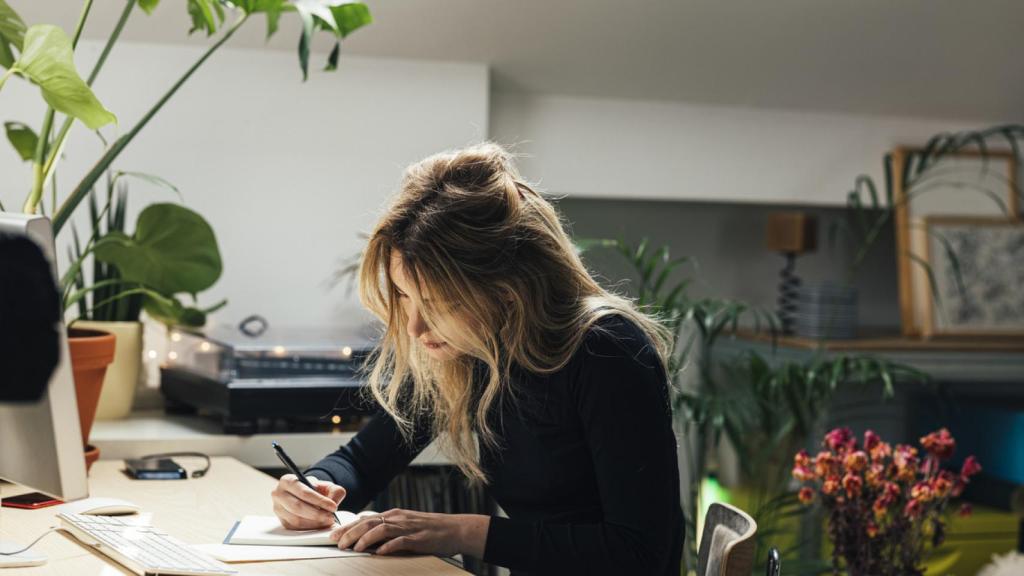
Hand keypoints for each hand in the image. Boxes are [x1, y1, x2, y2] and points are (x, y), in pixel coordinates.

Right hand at [271, 474, 345, 529]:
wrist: (307, 496)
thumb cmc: (316, 490)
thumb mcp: (327, 486)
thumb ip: (334, 492)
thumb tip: (334, 502)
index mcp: (287, 480)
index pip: (303, 492)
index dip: (319, 500)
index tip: (333, 506)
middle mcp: (279, 494)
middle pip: (298, 507)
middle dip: (317, 514)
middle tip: (331, 517)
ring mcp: (278, 509)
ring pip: (296, 519)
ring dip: (314, 522)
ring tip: (327, 521)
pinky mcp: (281, 521)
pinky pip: (295, 528)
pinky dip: (309, 528)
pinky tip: (320, 524)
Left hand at [331, 509, 489, 557]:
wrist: (456, 529)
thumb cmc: (431, 530)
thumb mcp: (406, 526)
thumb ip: (389, 531)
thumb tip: (368, 540)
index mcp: (394, 515)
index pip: (366, 519)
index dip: (348, 526)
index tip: (334, 535)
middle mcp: (399, 518)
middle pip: (369, 522)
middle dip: (350, 532)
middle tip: (337, 543)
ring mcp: (409, 527)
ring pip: (381, 528)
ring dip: (364, 539)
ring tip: (353, 548)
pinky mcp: (419, 538)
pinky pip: (401, 541)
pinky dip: (388, 546)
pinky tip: (379, 552)